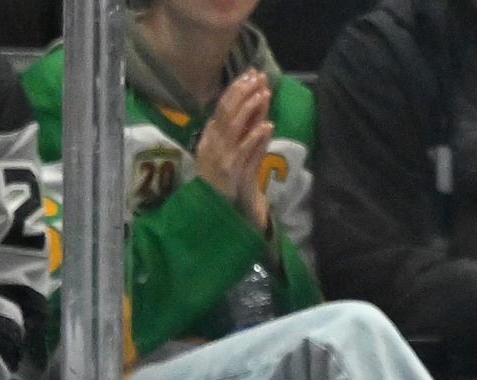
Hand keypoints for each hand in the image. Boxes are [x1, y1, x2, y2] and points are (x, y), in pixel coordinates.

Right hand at [193, 70, 273, 234]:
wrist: (218, 208)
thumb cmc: (222, 178)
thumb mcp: (222, 151)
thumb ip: (231, 129)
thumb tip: (245, 102)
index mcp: (208, 140)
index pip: (220, 109)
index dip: (235, 90)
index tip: (249, 74)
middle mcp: (213, 147)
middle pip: (227, 114)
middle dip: (243, 94)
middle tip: (258, 78)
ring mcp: (223, 160)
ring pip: (235, 129)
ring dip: (249, 110)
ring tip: (263, 94)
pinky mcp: (234, 173)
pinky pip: (247, 152)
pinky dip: (256, 138)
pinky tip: (267, 126)